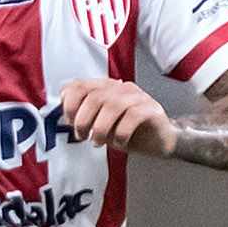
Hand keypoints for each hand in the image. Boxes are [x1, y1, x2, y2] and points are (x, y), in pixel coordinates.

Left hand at [58, 78, 176, 156]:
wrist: (160, 142)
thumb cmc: (128, 132)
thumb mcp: (101, 124)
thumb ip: (85, 116)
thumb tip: (67, 118)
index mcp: (106, 88)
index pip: (80, 84)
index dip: (69, 103)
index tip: (69, 122)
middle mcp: (122, 88)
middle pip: (94, 95)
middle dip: (82, 119)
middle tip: (82, 136)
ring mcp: (138, 97)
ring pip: (113, 105)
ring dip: (100, 127)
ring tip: (98, 141)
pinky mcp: (152, 110)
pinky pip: (133, 116)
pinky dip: (121, 132)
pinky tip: (120, 142)